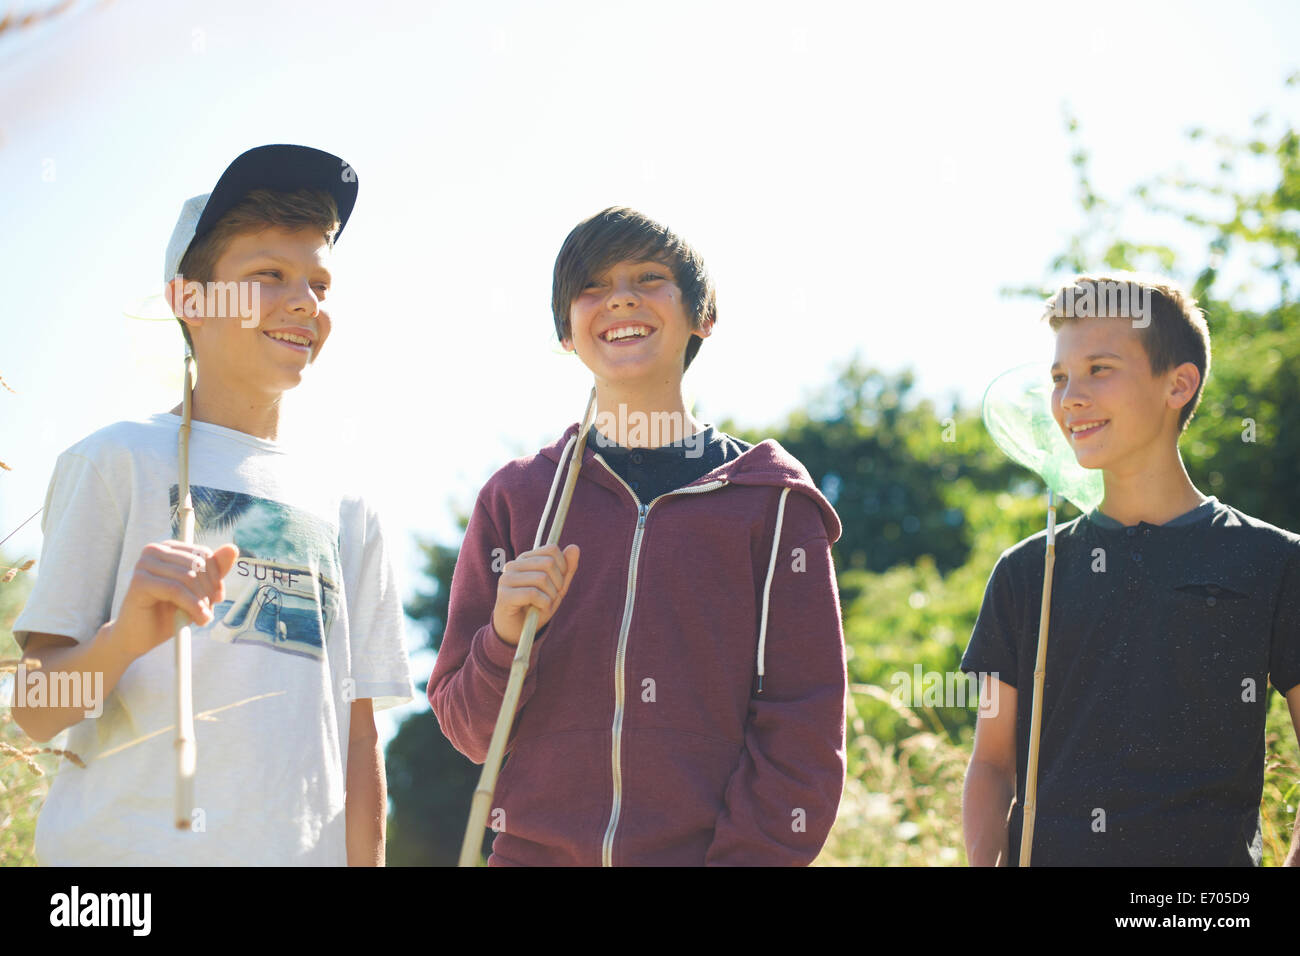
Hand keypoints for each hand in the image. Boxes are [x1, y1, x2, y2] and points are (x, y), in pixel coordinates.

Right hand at [110, 541, 239, 659]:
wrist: (138, 637)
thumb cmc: (168, 612)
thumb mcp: (198, 590)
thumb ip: (215, 571)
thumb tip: (232, 547)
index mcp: (169, 548)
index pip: (204, 553)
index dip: (216, 576)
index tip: (218, 597)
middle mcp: (155, 550)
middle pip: (197, 563)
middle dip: (209, 589)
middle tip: (209, 611)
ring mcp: (144, 564)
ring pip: (188, 576)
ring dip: (201, 601)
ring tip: (203, 618)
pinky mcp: (139, 581)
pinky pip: (175, 590)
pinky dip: (192, 605)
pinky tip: (198, 620)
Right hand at [491, 543, 578, 645]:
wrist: (518, 632)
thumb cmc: (537, 607)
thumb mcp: (557, 588)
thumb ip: (567, 569)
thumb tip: (575, 547)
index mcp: (525, 559)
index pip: (551, 550)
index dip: (563, 567)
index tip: (559, 583)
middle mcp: (513, 565)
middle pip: (548, 563)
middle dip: (558, 583)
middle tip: (552, 597)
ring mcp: (506, 579)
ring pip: (542, 578)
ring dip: (551, 596)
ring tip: (545, 604)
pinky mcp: (504, 595)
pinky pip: (533, 594)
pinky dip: (543, 604)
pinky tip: (539, 609)